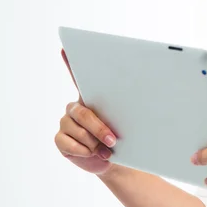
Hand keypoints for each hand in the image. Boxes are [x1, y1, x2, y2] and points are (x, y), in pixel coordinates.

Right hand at [54, 49, 118, 174]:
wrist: (112, 159)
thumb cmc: (122, 137)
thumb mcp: (126, 122)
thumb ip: (127, 110)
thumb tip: (147, 97)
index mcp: (91, 97)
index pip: (78, 76)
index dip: (70, 61)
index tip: (65, 47)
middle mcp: (75, 106)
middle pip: (84, 113)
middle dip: (100, 128)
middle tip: (113, 140)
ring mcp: (66, 122)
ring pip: (79, 131)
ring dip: (95, 144)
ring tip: (106, 150)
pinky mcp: (60, 139)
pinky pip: (70, 144)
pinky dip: (85, 152)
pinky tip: (93, 154)